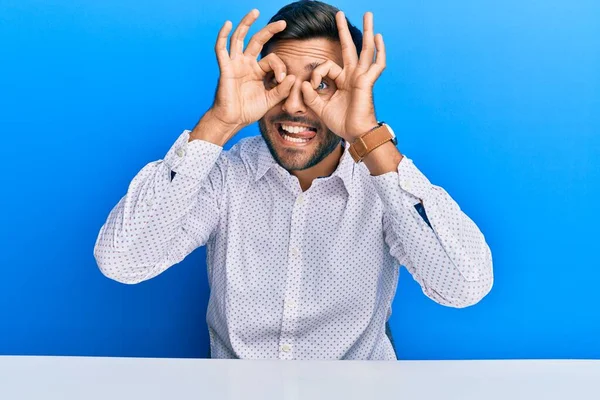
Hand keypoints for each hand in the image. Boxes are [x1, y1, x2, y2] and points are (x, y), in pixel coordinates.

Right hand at [210, 9, 295, 137]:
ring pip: (240, 38)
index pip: (272, 60)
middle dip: (270, 30)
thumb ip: (281, 90)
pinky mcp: (225, 68)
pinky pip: (221, 49)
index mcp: (257, 71)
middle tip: (283, 23)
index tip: (282, 80)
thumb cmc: (249, 111)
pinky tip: (228, 24)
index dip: (280, 67)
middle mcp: (246, 64)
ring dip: (247, 24)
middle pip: (257, 41)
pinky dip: (223, 35)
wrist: (233, 121)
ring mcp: (235, 64)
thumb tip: (293, 77)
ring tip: (255, 12)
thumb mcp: (270, 100)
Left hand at [300, 11, 385, 141]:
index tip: (312, 86)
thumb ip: (310, 95)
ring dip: (366, 31)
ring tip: (369, 15)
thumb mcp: (320, 107)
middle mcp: (352, 76)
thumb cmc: (341, 122)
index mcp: (341, 81)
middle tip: (339, 13)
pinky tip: (378, 37)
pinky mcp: (367, 82)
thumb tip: (302, 83)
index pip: (326, 67)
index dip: (316, 74)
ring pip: (365, 50)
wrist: (354, 133)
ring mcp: (361, 77)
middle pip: (349, 48)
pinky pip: (376, 64)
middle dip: (343, 31)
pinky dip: (379, 51)